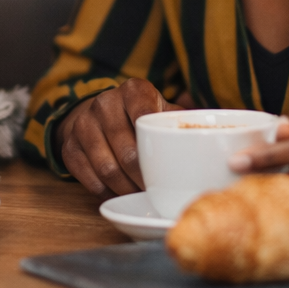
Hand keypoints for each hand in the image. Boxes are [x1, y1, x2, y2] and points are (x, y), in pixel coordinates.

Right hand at [56, 79, 183, 196]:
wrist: (102, 113)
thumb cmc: (143, 115)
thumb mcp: (163, 110)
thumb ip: (183, 122)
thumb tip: (219, 143)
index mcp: (133, 90)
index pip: (144, 116)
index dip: (154, 148)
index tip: (166, 169)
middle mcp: (105, 102)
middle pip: (125, 150)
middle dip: (143, 178)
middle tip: (157, 193)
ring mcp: (83, 123)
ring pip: (105, 167)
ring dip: (124, 188)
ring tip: (140, 197)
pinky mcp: (69, 144)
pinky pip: (86, 176)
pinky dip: (104, 190)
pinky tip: (117, 194)